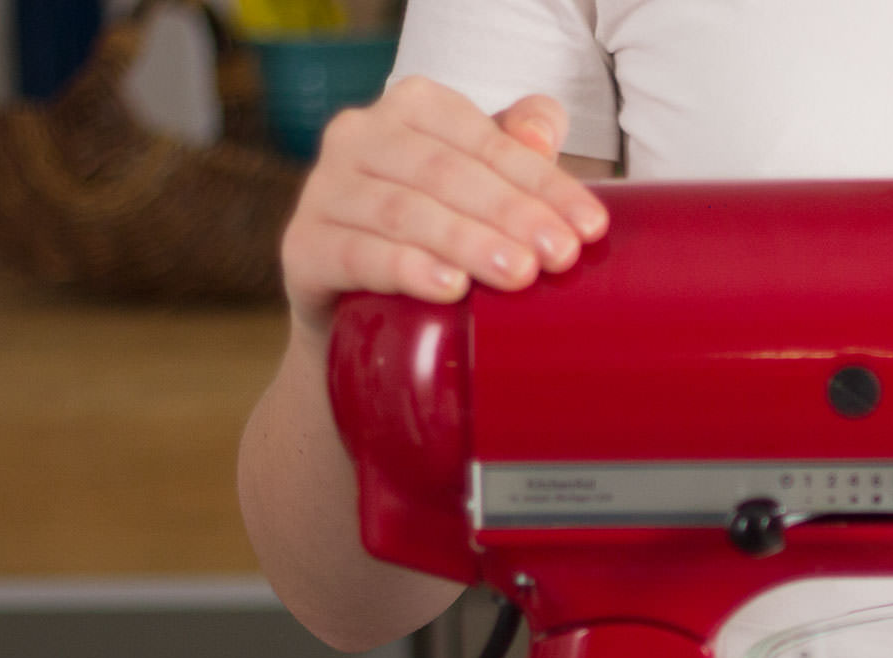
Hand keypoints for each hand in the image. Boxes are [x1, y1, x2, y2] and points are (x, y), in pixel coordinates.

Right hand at [278, 78, 608, 339]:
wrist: (361, 314)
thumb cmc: (442, 238)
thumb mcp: (485, 191)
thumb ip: (517, 150)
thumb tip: (544, 131)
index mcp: (412, 108)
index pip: (484, 140)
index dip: (542, 183)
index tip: (590, 227)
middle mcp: (359, 135)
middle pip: (444, 172)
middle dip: (510, 214)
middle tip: (559, 256)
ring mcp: (324, 189)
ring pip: (402, 211)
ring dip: (466, 242)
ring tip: (517, 275)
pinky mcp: (302, 247)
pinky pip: (356, 254)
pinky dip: (406, 270)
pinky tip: (448, 288)